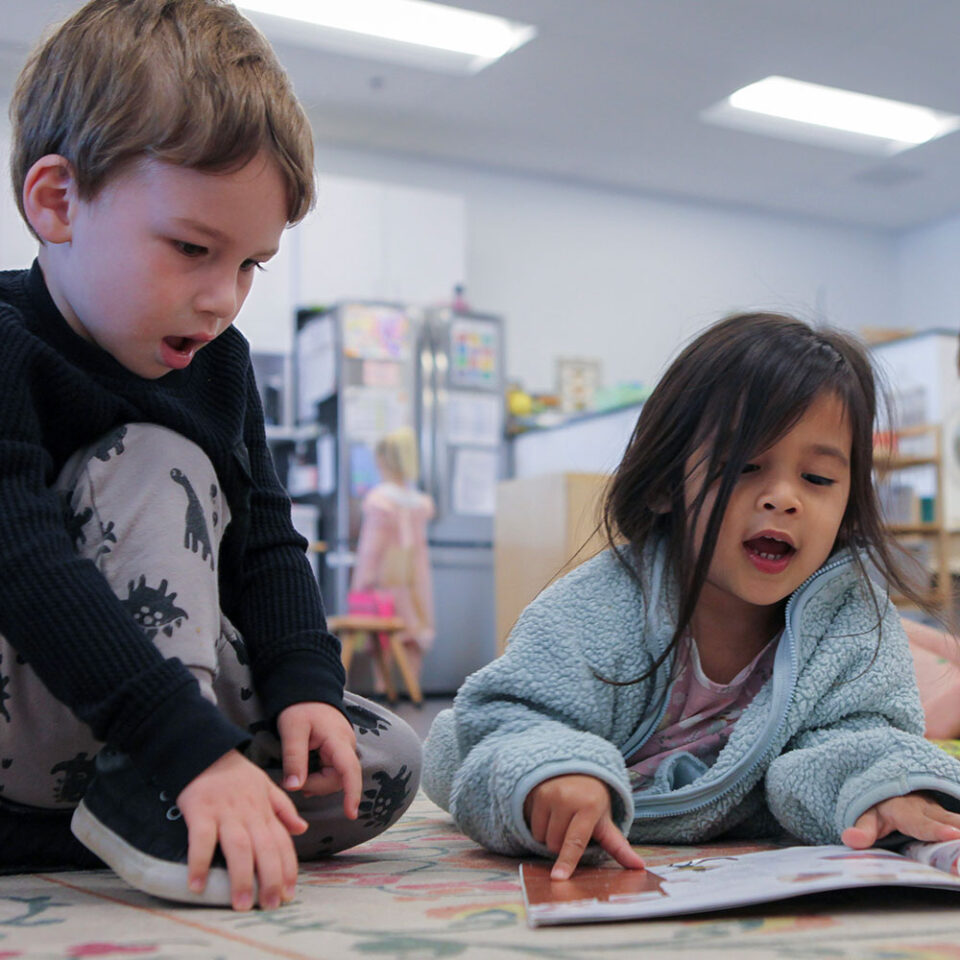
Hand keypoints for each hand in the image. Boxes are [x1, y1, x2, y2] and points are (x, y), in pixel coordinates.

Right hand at [177, 749, 307, 910]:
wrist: (206, 750)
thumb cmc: (236, 774)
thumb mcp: (266, 786)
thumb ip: (283, 809)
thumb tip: (302, 829)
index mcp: (264, 810)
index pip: (282, 842)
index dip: (288, 868)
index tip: (289, 893)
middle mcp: (248, 813)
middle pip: (265, 848)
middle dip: (271, 879)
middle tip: (270, 905)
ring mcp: (225, 812)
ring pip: (239, 847)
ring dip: (242, 877)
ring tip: (241, 904)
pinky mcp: (200, 811)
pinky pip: (200, 839)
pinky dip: (199, 862)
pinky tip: (197, 885)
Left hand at [276, 701, 360, 819]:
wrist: (307, 690)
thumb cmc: (300, 707)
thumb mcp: (292, 730)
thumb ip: (294, 758)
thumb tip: (294, 788)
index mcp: (337, 740)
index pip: (349, 770)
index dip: (352, 793)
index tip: (351, 814)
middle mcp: (346, 746)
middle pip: (339, 778)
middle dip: (316, 785)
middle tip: (293, 781)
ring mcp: (343, 749)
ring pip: (335, 778)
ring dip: (316, 782)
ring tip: (297, 778)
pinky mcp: (338, 752)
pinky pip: (332, 772)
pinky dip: (318, 778)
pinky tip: (305, 775)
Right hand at [523, 774, 644, 879]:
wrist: (575, 769)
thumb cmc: (592, 799)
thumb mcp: (604, 820)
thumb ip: (618, 845)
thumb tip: (639, 867)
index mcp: (589, 807)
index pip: (577, 841)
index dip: (567, 861)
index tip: (559, 878)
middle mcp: (568, 798)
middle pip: (556, 843)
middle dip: (562, 844)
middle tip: (571, 827)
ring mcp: (550, 794)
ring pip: (543, 836)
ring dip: (550, 836)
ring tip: (561, 820)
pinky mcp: (537, 792)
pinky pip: (533, 826)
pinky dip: (540, 826)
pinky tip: (550, 813)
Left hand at [842, 792, 959, 847]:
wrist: (895, 788)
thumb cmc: (881, 806)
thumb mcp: (867, 816)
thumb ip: (862, 829)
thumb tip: (850, 839)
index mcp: (905, 810)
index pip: (921, 822)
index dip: (937, 830)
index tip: (953, 835)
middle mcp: (928, 809)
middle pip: (949, 822)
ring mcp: (943, 813)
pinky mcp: (952, 818)